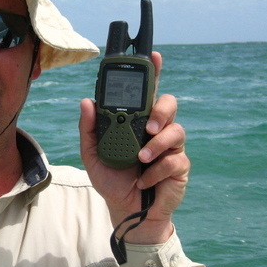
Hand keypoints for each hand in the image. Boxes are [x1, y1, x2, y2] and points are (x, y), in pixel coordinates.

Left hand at [78, 52, 188, 244]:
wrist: (125, 210)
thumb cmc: (112, 180)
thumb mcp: (92, 155)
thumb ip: (89, 129)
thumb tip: (87, 102)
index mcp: (136, 122)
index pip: (146, 92)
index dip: (153, 72)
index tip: (152, 55)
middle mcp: (156, 130)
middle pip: (168, 104)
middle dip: (161, 109)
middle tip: (148, 125)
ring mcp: (169, 147)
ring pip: (176, 130)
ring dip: (158, 144)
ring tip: (141, 158)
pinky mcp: (179, 167)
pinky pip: (175, 160)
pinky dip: (157, 171)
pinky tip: (145, 180)